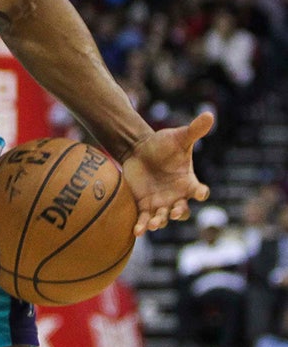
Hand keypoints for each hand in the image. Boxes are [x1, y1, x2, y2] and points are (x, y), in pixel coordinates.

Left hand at [123, 112, 213, 234]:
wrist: (139, 149)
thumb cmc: (163, 144)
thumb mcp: (178, 137)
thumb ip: (194, 130)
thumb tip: (209, 115)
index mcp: (188, 182)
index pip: (198, 191)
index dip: (200, 193)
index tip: (200, 192)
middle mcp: (177, 196)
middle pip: (182, 211)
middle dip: (180, 213)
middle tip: (175, 212)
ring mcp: (161, 202)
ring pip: (163, 218)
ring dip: (159, 222)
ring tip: (153, 223)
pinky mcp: (145, 205)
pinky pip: (144, 219)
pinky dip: (142, 226)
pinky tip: (137, 232)